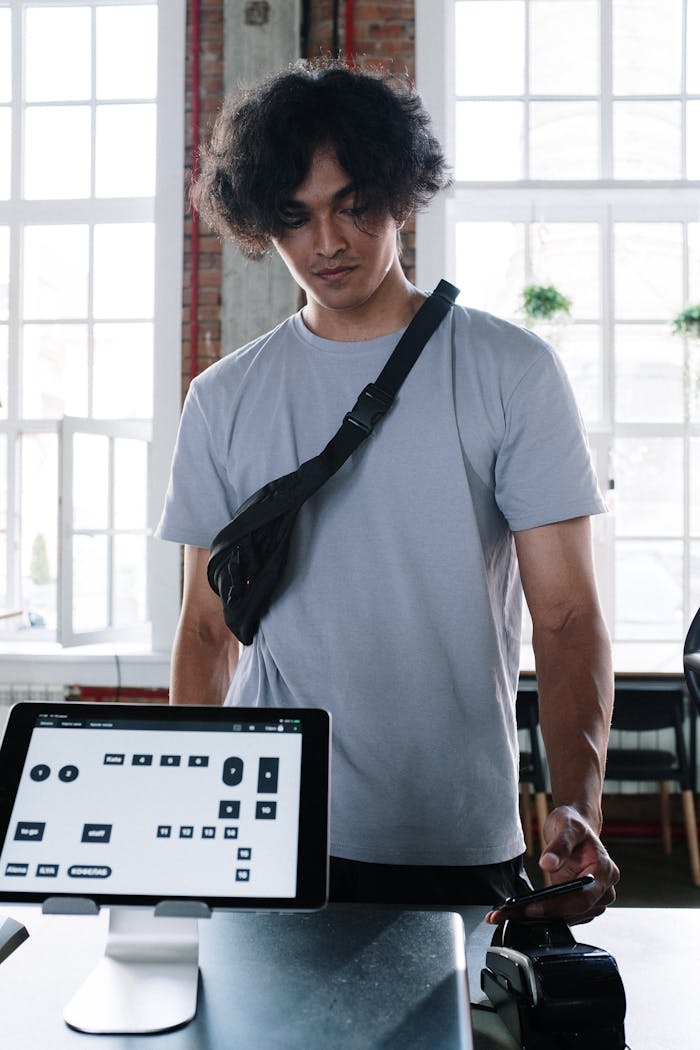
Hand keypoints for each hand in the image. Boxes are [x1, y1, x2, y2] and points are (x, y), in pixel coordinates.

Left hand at [485, 805, 618, 925]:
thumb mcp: (566, 827)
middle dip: (544, 915)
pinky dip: (543, 914)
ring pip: (568, 917)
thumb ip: (559, 845)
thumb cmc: (574, 825)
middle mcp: (603, 889)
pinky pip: (563, 914)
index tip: (532, 907)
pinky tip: (521, 910)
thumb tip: (548, 863)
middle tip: (512, 913)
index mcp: (605, 871)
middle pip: (575, 912)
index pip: (583, 898)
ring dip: (540, 918)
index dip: (558, 906)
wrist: (574, 827)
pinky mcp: (580, 903)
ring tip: (510, 913)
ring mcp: (593, 899)